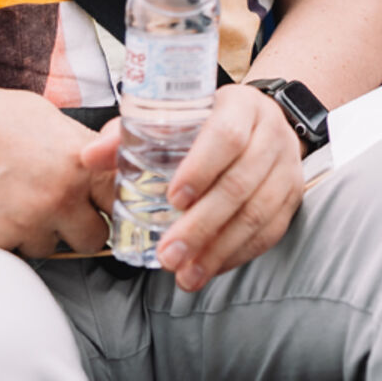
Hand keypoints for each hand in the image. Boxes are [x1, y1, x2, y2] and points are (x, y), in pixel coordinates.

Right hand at [0, 84, 114, 257]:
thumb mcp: (45, 118)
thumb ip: (78, 146)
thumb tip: (100, 160)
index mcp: (80, 158)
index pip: (121, 197)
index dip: (112, 203)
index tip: (103, 203)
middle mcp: (62, 193)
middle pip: (95, 237)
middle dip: (79, 227)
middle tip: (55, 207)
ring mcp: (31, 221)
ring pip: (54, 247)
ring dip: (40, 233)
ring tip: (12, 200)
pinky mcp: (0, 242)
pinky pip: (18, 253)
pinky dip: (8, 238)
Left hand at [82, 84, 303, 291]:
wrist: (261, 119)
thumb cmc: (207, 120)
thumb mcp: (175, 115)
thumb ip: (129, 134)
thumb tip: (88, 157)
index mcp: (240, 106)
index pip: (226, 136)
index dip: (201, 168)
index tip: (173, 199)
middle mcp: (270, 134)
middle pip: (240, 183)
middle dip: (202, 225)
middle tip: (168, 255)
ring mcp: (287, 167)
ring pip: (258, 213)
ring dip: (219, 249)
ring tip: (185, 274)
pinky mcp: (293, 196)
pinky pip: (270, 232)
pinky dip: (238, 254)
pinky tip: (209, 269)